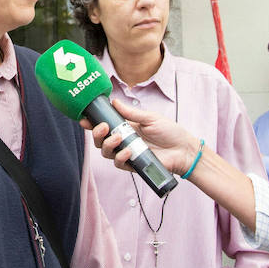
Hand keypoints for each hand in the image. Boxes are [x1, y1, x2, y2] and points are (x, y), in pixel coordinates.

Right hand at [79, 98, 199, 175]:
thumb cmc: (170, 132)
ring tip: (119, 138)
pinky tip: (128, 151)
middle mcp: (123, 141)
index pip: (104, 126)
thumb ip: (131, 113)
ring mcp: (127, 153)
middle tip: (103, 127)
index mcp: (126, 127)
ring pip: (106, 152)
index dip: (92, 124)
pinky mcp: (133, 165)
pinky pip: (119, 163)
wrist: (183, 149)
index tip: (84, 119)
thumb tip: (114, 102)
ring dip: (108, 144)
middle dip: (97, 134)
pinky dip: (121, 157)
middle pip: (101, 140)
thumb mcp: (150, 118)